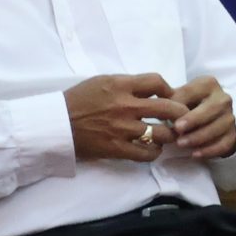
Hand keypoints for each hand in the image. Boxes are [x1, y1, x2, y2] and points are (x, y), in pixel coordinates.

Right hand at [65, 73, 191, 163]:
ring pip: (162, 133)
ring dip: (169, 135)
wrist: (54, 124)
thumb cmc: (77, 100)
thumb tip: (152, 89)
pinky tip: (152, 148)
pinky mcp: (116, 148)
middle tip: (182, 118)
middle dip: (181, 113)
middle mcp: (125, 106)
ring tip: (167, 135)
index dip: (169, 89)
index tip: (170, 96)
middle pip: (169, 108)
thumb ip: (127, 84)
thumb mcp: (102, 82)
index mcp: (120, 85)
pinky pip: (146, 153)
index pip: (157, 82)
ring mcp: (122, 128)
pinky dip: (154, 152)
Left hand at [173, 76, 235, 161]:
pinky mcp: (232, 134)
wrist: (211, 117)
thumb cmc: (189, 105)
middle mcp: (223, 98)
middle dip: (194, 119)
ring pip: (219, 126)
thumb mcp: (180, 97)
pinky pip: (224, 143)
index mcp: (208, 84)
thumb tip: (155, 107)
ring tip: (181, 144)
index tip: (166, 115)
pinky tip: (195, 154)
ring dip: (199, 136)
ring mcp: (230, 116)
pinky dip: (210, 150)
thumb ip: (169, 100)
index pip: (192, 91)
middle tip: (177, 129)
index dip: (179, 103)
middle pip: (212, 108)